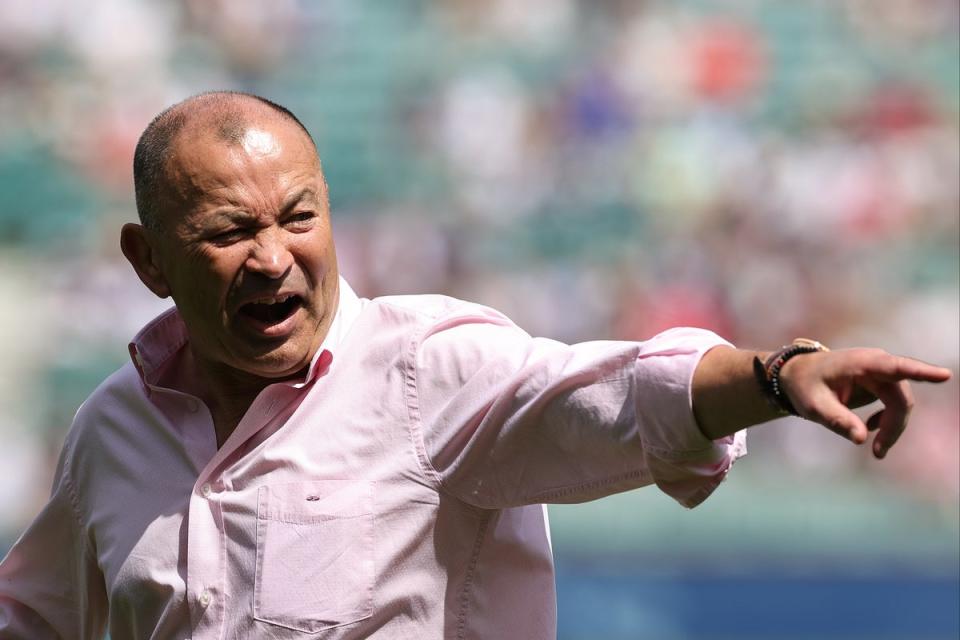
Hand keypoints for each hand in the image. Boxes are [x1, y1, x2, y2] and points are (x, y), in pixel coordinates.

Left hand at [778, 349, 951, 458]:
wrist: (796, 375)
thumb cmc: (803, 386)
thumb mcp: (813, 405)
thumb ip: (836, 420)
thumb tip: (861, 439)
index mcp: (860, 363)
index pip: (895, 367)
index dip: (921, 372)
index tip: (944, 375)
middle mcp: (876, 364)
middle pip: (900, 398)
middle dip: (894, 426)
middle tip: (878, 453)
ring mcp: (880, 373)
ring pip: (901, 404)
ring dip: (893, 427)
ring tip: (877, 450)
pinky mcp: (880, 383)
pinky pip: (895, 404)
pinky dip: (888, 421)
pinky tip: (870, 429)